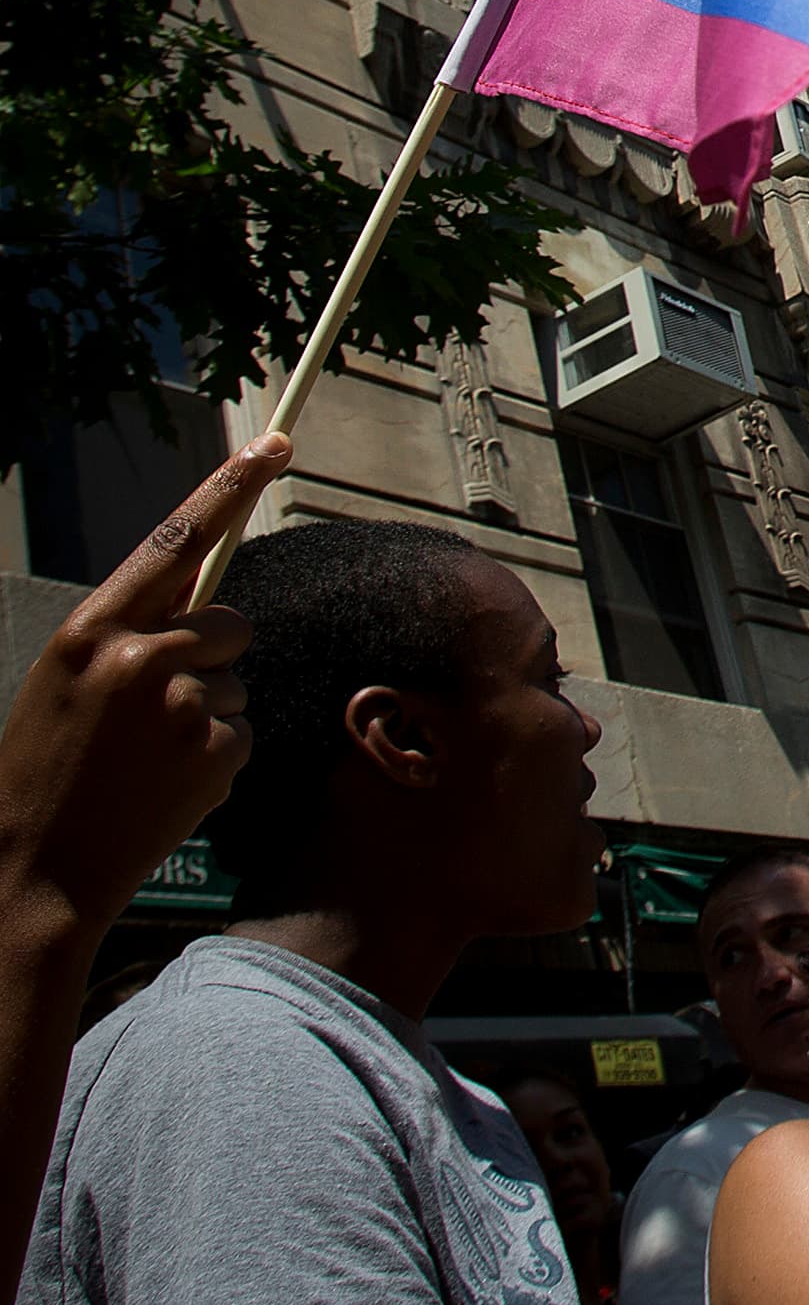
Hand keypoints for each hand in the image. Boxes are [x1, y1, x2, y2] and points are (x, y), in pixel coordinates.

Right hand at [0, 436, 290, 930]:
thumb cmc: (49, 764)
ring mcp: (181, 704)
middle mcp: (140, 656)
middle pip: (229, 624)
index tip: (275, 443)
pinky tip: (164, 785)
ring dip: (208, 715)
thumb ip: (129, 632)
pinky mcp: (215, 751)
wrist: (38, 861)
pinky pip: (243, 733)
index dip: (229, 487)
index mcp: (91, 630)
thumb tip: (201, 594)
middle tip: (154, 711)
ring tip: (144, 757)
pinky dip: (216, 758)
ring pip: (236, 683)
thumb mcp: (69, 678)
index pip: (175, 539)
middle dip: (212, 657)